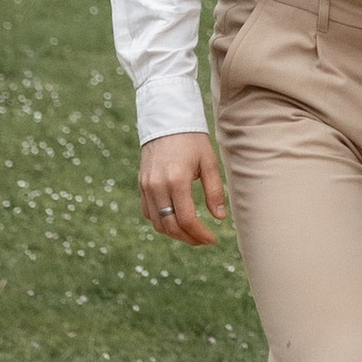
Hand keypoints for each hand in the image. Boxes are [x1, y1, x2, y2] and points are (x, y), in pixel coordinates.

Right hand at [140, 131, 225, 246]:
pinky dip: (162, 222)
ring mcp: (146, 186)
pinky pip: (149, 212)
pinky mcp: (141, 184)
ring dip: (175, 233)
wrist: (167, 121)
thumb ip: (214, 191)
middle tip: (204, 240)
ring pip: (158, 223)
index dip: (201, 234)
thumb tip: (219, 218)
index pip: (188, 219)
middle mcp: (158, 186)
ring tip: (192, 233)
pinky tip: (176, 221)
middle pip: (171, 226)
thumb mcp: (209, 162)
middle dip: (189, 238)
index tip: (213, 239)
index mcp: (177, 181)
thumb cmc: (192, 140)